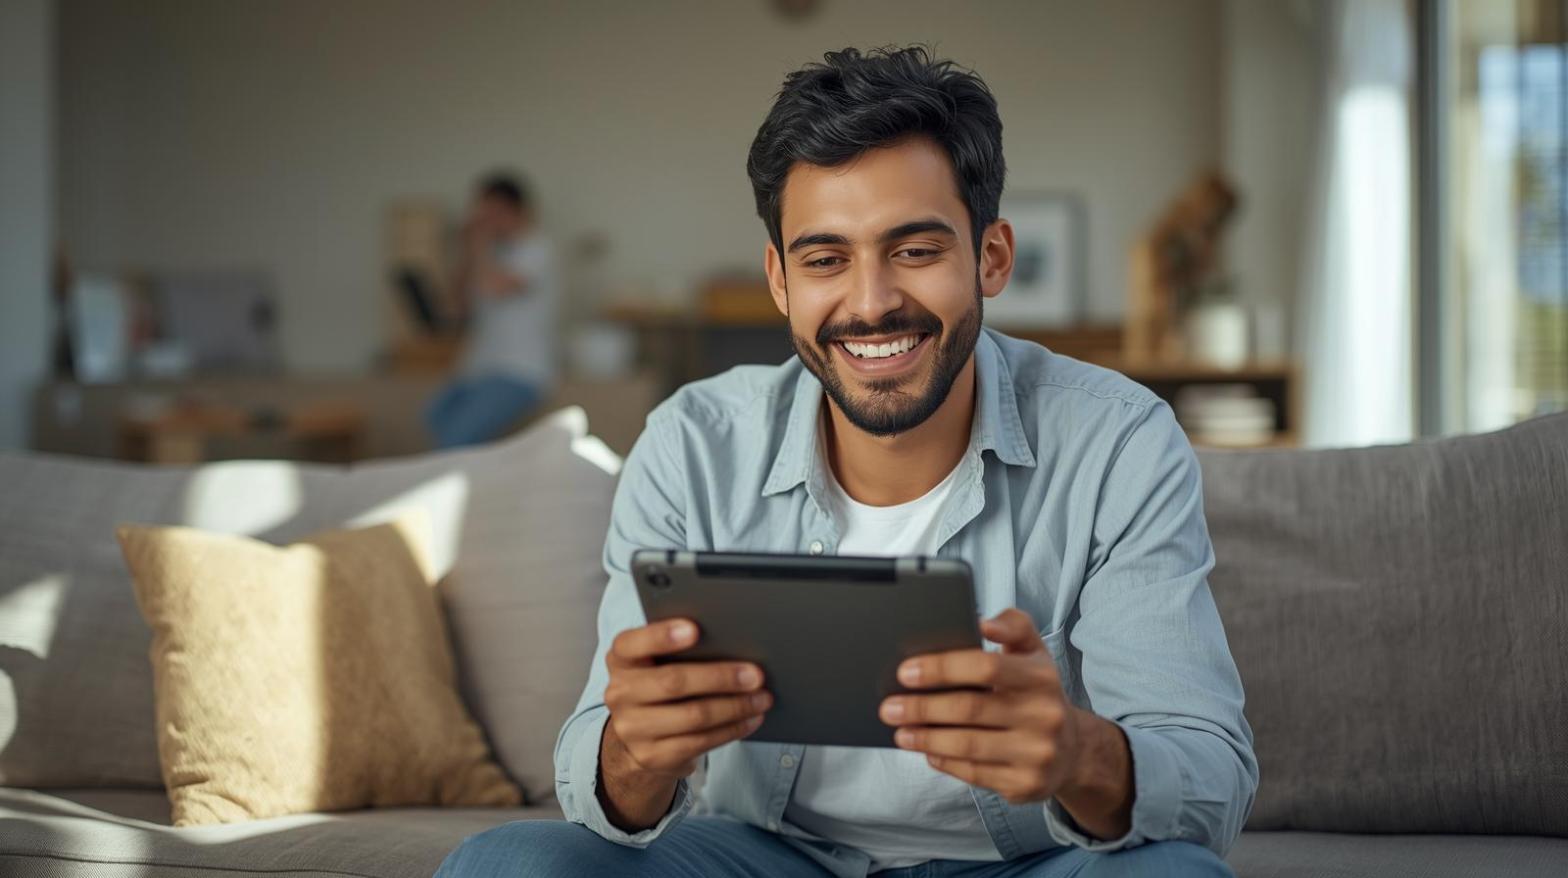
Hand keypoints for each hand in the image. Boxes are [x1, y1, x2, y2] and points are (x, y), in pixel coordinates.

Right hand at [602, 618, 771, 781]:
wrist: (638, 739)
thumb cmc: (658, 685)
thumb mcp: (655, 662)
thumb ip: (676, 648)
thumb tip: (730, 639)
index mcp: (621, 660)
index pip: (632, 643)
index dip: (661, 635)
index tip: (695, 629)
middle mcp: (620, 693)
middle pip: (674, 682)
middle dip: (720, 677)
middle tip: (755, 674)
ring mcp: (634, 728)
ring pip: (694, 716)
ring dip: (736, 706)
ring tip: (762, 698)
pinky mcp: (653, 756)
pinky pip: (701, 741)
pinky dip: (732, 728)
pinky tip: (751, 718)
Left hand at [879, 608, 1079, 804]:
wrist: (1073, 750)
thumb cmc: (1038, 693)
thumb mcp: (1034, 653)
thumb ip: (1014, 625)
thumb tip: (983, 622)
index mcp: (1041, 677)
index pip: (985, 666)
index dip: (941, 668)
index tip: (905, 672)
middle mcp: (1044, 716)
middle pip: (969, 709)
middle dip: (921, 708)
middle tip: (889, 707)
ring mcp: (1036, 754)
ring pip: (967, 745)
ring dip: (926, 738)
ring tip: (900, 732)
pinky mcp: (1025, 784)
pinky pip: (974, 773)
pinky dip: (944, 761)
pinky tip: (927, 751)